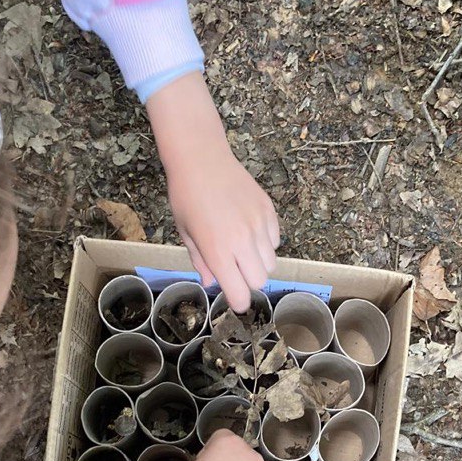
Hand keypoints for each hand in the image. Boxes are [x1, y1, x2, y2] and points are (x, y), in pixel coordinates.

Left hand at [147, 73, 280, 312]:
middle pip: (259, 281)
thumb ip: (201, 262)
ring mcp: (258, 224)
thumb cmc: (186, 196)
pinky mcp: (268, 210)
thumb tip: (212, 282)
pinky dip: (265, 243)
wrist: (201, 159)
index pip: (240, 293)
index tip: (235, 300)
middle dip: (248, 282)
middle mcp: (242, 240)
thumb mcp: (186, 233)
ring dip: (258, 263)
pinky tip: (249, 231)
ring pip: (271, 262)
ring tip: (242, 248)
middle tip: (236, 271)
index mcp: (218, 251)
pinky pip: (275, 241)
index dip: (238, 302)